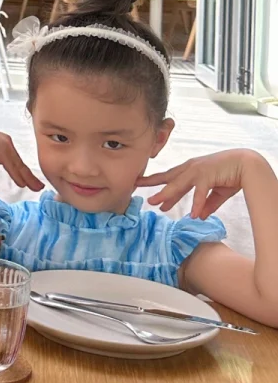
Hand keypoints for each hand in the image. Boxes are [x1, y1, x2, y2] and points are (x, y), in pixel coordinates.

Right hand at [0, 120, 43, 192]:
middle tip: (38, 186)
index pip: (13, 161)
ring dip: (27, 177)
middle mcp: (4, 143)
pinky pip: (12, 165)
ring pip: (18, 165)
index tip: (28, 182)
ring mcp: (5, 145)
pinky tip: (23, 184)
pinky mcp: (3, 148)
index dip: (21, 172)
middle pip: (19, 163)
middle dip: (28, 176)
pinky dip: (18, 175)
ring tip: (36, 187)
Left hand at [140, 151, 271, 218]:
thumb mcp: (216, 193)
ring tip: (157, 205)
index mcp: (191, 170)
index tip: (148, 195)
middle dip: (151, 183)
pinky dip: (197, 203)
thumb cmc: (231, 175)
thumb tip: (199, 217)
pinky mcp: (209, 174)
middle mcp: (191, 169)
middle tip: (136, 187)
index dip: (158, 186)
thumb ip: (207, 204)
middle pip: (168, 178)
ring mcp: (198, 170)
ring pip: (179, 184)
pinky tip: (194, 215)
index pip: (170, 179)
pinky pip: (200, 191)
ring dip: (167, 194)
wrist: (247, 165)